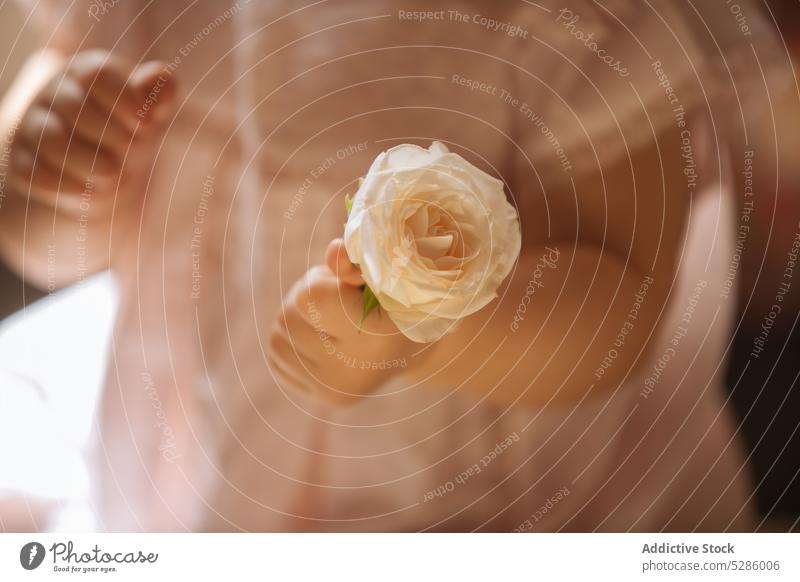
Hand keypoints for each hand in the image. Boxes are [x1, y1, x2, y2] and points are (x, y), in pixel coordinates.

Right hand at [8, 49, 174, 215]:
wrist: (103, 174)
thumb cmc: (130, 134)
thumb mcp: (151, 115)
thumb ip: (160, 94)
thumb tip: (160, 75)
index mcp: (87, 72)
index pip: (97, 74)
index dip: (126, 100)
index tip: (147, 125)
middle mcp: (54, 92)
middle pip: (74, 105)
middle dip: (111, 133)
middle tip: (132, 149)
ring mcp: (32, 124)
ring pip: (50, 138)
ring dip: (87, 160)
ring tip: (112, 172)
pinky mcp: (21, 159)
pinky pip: (32, 171)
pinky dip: (63, 183)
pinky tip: (85, 189)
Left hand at [267, 238, 417, 404]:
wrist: (410, 347)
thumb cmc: (397, 300)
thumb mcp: (385, 275)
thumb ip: (357, 261)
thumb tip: (334, 251)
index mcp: (375, 335)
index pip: (312, 297)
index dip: (320, 281)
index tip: (344, 283)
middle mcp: (353, 370)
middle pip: (289, 316)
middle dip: (305, 298)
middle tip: (337, 298)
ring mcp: (334, 389)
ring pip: (278, 337)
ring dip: (295, 319)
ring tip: (328, 318)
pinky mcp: (322, 398)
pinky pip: (278, 359)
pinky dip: (292, 343)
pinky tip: (320, 338)